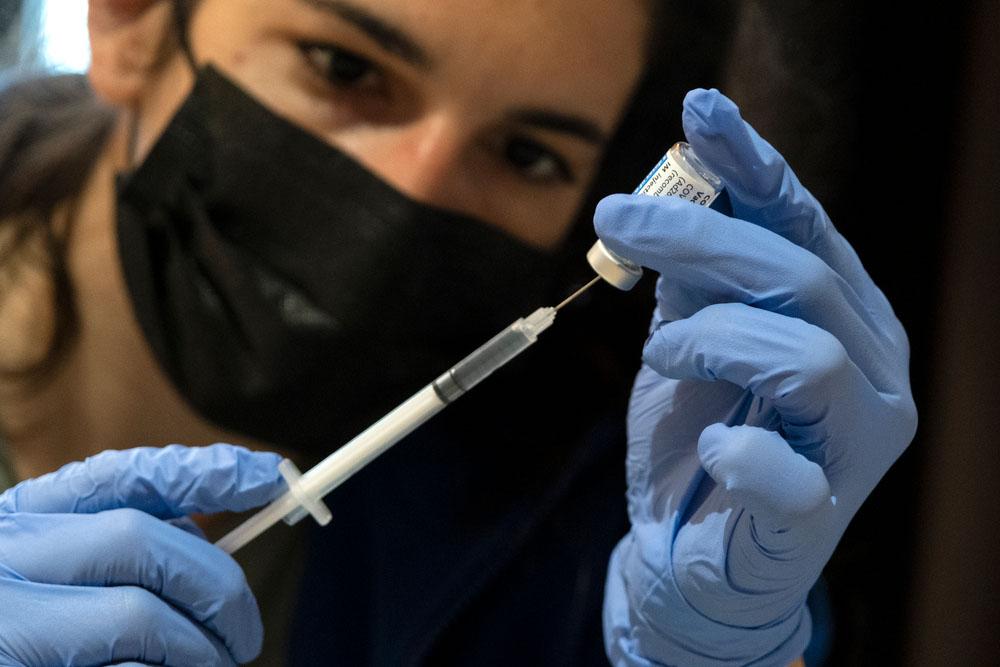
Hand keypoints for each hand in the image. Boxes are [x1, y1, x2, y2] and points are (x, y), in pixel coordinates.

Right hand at [0, 444, 283, 665]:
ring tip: (214, 666)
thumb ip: (128, 550)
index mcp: (21, 520)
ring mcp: (6, 618)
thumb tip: (220, 550)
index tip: (267, 477)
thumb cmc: (33, 635)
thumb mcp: (60, 574)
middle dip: (215, 585)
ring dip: (198, 647)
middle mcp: (6, 555)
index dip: (200, 470)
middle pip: (139, 540)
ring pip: (140, 615)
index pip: (121, 473)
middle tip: (248, 634)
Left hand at [596, 89, 916, 665]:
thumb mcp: (689, 339)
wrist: (688, 555)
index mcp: (844, 317)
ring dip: (711, 339)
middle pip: (802, 276)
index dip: (755, 166)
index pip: (806, 227)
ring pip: (807, 354)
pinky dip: (742, 448)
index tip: (700, 112)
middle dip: (701, 236)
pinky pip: (791, 473)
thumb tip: (669, 199)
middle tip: (615, 220)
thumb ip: (697, 279)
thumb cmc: (696, 436)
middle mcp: (871, 371)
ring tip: (661, 357)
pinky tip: (713, 442)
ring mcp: (855, 447)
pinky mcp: (815, 516)